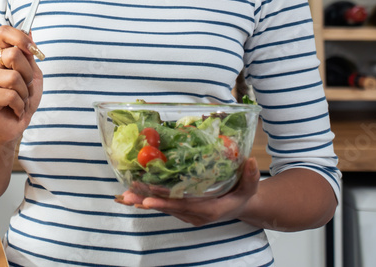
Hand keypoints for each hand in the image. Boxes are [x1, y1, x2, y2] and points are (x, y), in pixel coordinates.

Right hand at [0, 25, 42, 145]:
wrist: (14, 125)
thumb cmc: (23, 99)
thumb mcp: (33, 74)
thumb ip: (29, 54)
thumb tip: (29, 30)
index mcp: (0, 56)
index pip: (3, 32)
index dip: (20, 37)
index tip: (32, 49)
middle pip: (13, 54)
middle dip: (28, 73)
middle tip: (26, 86)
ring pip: (13, 77)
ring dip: (24, 93)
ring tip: (20, 100)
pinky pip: (10, 95)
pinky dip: (20, 105)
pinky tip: (15, 109)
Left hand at [116, 158, 260, 226]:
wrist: (239, 207)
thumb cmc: (242, 195)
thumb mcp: (250, 187)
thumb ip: (250, 176)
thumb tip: (251, 160)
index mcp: (210, 210)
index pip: (184, 206)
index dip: (166, 202)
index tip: (148, 199)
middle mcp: (195, 215)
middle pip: (168, 208)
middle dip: (147, 202)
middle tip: (128, 196)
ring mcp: (187, 214)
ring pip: (163, 208)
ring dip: (143, 202)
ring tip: (125, 196)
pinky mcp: (182, 211)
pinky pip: (164, 206)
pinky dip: (148, 201)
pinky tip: (132, 196)